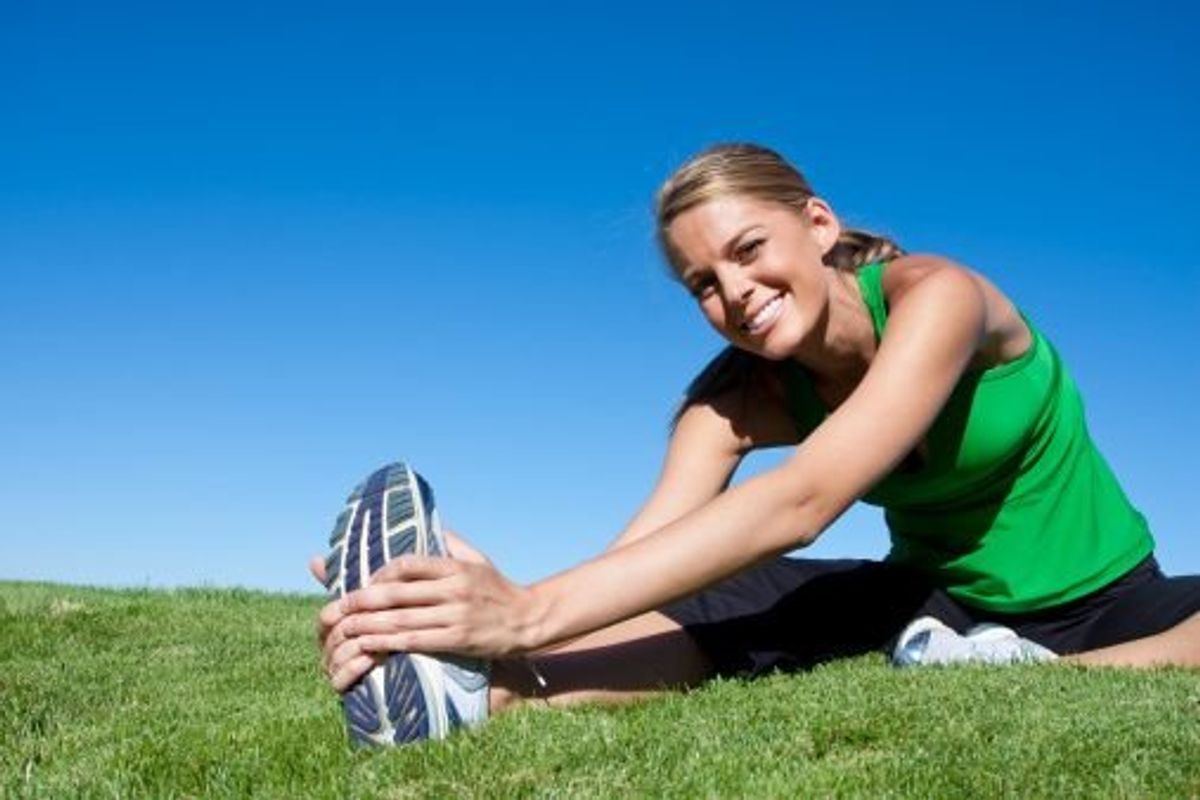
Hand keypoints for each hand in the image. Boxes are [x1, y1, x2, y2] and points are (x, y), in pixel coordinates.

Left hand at [309, 531, 536, 691]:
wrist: (528, 619)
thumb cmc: (498, 588)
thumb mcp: (478, 559)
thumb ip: (451, 542)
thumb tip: (426, 523)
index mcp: (455, 567)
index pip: (408, 564)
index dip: (380, 574)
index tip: (364, 583)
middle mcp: (454, 589)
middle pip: (397, 594)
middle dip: (362, 601)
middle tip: (337, 607)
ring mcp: (456, 616)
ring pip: (402, 620)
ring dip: (369, 625)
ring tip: (345, 629)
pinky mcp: (458, 640)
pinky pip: (416, 642)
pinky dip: (390, 644)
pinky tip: (372, 647)